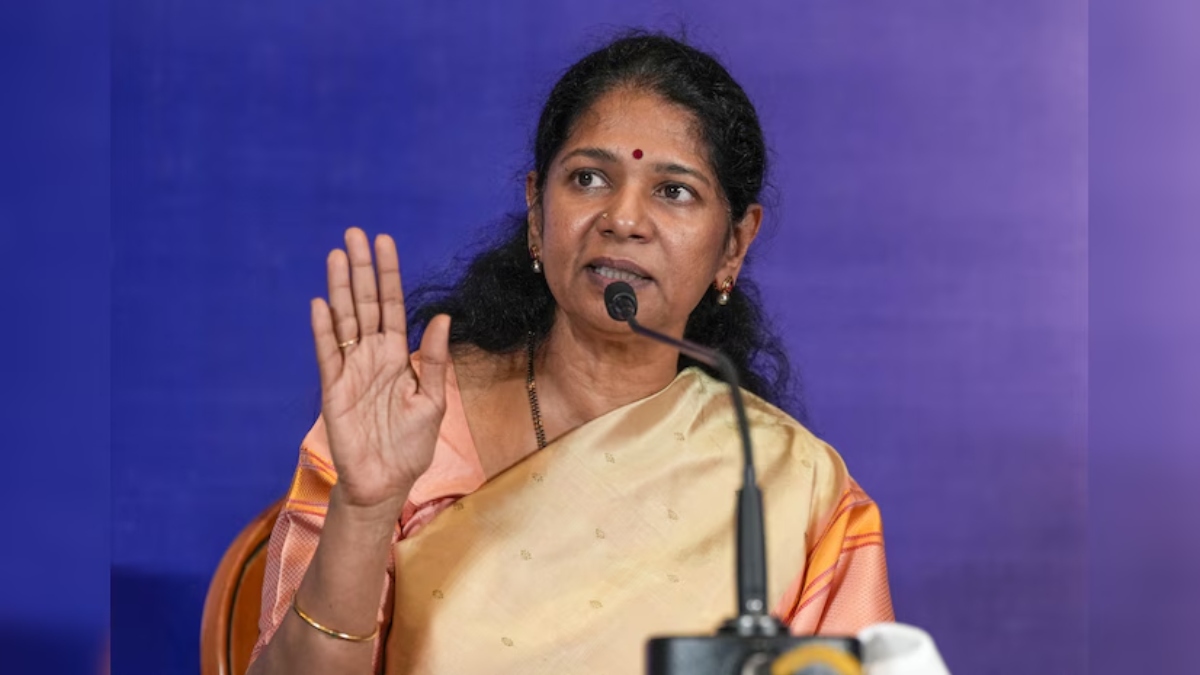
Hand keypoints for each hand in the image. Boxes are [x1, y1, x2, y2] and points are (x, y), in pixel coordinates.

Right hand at [310, 227, 450, 512]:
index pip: (392, 306)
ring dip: (340, 288)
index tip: (384, 242)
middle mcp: (372, 357)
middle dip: (361, 269)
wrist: (386, 483)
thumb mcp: (433, 401)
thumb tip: (443, 318)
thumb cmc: (410, 446)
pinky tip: (321, 304)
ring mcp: (350, 371)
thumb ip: (435, 361)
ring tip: (337, 255)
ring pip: (344, 321)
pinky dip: (323, 330)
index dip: (388, 274)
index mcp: (397, 356)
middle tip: (354, 233)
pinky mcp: (334, 390)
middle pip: (365, 304)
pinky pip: (328, 354)